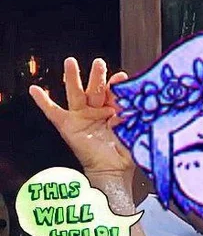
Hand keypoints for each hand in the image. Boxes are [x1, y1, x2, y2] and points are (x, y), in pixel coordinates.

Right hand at [29, 57, 134, 176]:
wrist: (112, 172)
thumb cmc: (124, 156)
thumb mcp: (133, 135)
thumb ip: (132, 122)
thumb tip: (130, 111)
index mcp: (113, 112)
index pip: (114, 95)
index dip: (117, 87)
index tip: (122, 78)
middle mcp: (96, 112)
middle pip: (95, 90)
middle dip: (97, 76)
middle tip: (99, 63)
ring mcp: (82, 118)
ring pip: (76, 94)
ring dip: (72, 78)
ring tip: (70, 63)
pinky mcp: (68, 127)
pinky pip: (53, 112)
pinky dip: (44, 102)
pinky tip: (36, 90)